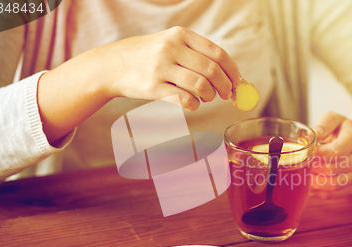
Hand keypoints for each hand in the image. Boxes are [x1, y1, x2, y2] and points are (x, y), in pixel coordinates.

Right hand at [38, 26, 241, 143]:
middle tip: (227, 94)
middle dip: (225, 86)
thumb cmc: (149, 57)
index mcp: (180, 35)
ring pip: (200, 86)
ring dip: (210, 96)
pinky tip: (192, 103)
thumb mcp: (171, 44)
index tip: (237, 82)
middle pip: (211, 70)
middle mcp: (171, 48)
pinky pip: (184, 100)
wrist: (113, 65)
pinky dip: (194, 105)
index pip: (217, 53)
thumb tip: (231, 75)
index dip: (232, 70)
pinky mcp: (153, 88)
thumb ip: (197, 55)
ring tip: (206, 97)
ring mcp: (161, 68)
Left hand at [310, 112, 351, 198]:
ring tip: (304, 176)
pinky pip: (336, 195)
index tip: (305, 152)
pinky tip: (311, 187)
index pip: (335, 151)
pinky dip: (321, 193)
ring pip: (335, 185)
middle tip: (301, 165)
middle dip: (313, 168)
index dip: (317, 154)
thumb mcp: (334, 119)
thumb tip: (313, 134)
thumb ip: (324, 124)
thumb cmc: (341, 130)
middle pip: (332, 169)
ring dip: (316, 182)